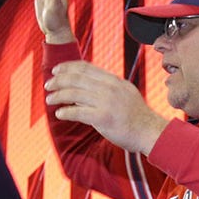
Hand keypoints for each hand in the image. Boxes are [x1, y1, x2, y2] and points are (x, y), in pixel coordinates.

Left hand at [45, 60, 168, 153]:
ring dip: (58, 96)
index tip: (56, 70)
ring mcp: (107, 102)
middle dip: (58, 80)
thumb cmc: (136, 116)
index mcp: (114, 80)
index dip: (68, 67)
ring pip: (74, 94)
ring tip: (49, 100)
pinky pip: (78, 112)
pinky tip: (59, 114)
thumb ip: (108, 88)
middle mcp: (109, 88)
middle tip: (48, 85)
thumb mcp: (125, 93)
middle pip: (77, 78)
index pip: (86, 68)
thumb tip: (86, 87)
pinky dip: (65, 112)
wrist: (150, 131)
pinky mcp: (103, 118)